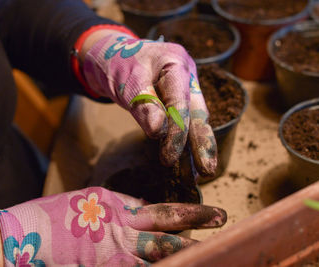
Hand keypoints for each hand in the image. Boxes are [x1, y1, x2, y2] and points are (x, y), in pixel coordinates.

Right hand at [0, 187, 226, 265]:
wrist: (18, 239)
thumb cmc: (52, 217)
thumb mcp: (91, 201)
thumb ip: (122, 207)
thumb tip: (144, 209)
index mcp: (119, 210)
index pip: (166, 212)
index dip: (194, 213)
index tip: (217, 215)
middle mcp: (122, 234)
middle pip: (169, 236)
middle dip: (198, 235)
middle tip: (225, 232)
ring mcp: (114, 259)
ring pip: (160, 261)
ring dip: (185, 260)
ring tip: (209, 258)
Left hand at [81, 30, 216, 176]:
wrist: (111, 54)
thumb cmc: (117, 62)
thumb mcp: (126, 81)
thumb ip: (143, 104)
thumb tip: (158, 132)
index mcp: (175, 63)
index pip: (180, 101)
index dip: (178, 131)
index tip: (169, 158)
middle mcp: (186, 75)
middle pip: (197, 111)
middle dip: (202, 143)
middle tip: (207, 171)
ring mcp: (185, 87)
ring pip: (194, 119)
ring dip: (197, 146)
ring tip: (201, 173)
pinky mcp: (178, 99)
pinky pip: (184, 121)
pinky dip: (185, 141)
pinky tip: (189, 161)